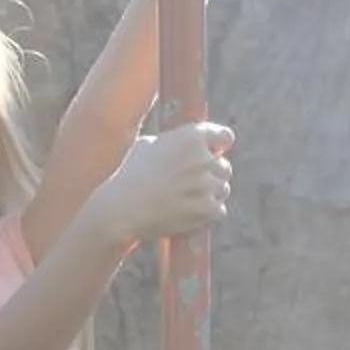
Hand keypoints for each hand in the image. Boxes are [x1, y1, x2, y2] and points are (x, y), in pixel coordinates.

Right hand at [91, 122, 234, 247]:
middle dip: (212, 174)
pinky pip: (219, 210)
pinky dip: (208, 214)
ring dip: (211, 195)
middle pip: (224, 167)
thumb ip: (173, 142)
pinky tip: (190, 213)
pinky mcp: (207, 209)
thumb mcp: (148, 145)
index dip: (220, 145)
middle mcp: (203, 158)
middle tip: (193, 184)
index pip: (225, 136)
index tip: (216, 152)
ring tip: (189, 200)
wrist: (124, 207)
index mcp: (191, 137)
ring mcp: (207, 185)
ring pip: (223, 189)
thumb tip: (182, 144)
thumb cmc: (131, 175)